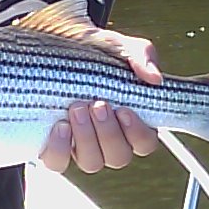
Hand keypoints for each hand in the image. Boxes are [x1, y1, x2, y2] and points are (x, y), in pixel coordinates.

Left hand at [39, 28, 162, 173]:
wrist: (58, 46)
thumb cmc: (96, 52)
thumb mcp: (120, 46)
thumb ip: (141, 56)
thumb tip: (153, 77)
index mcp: (131, 123)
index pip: (145, 143)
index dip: (138, 132)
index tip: (125, 110)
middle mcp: (108, 141)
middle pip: (118, 157)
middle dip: (108, 132)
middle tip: (97, 104)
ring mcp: (81, 147)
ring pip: (92, 162)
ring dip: (86, 138)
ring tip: (77, 108)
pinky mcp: (55, 147)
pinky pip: (58, 162)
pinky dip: (60, 148)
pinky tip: (60, 125)